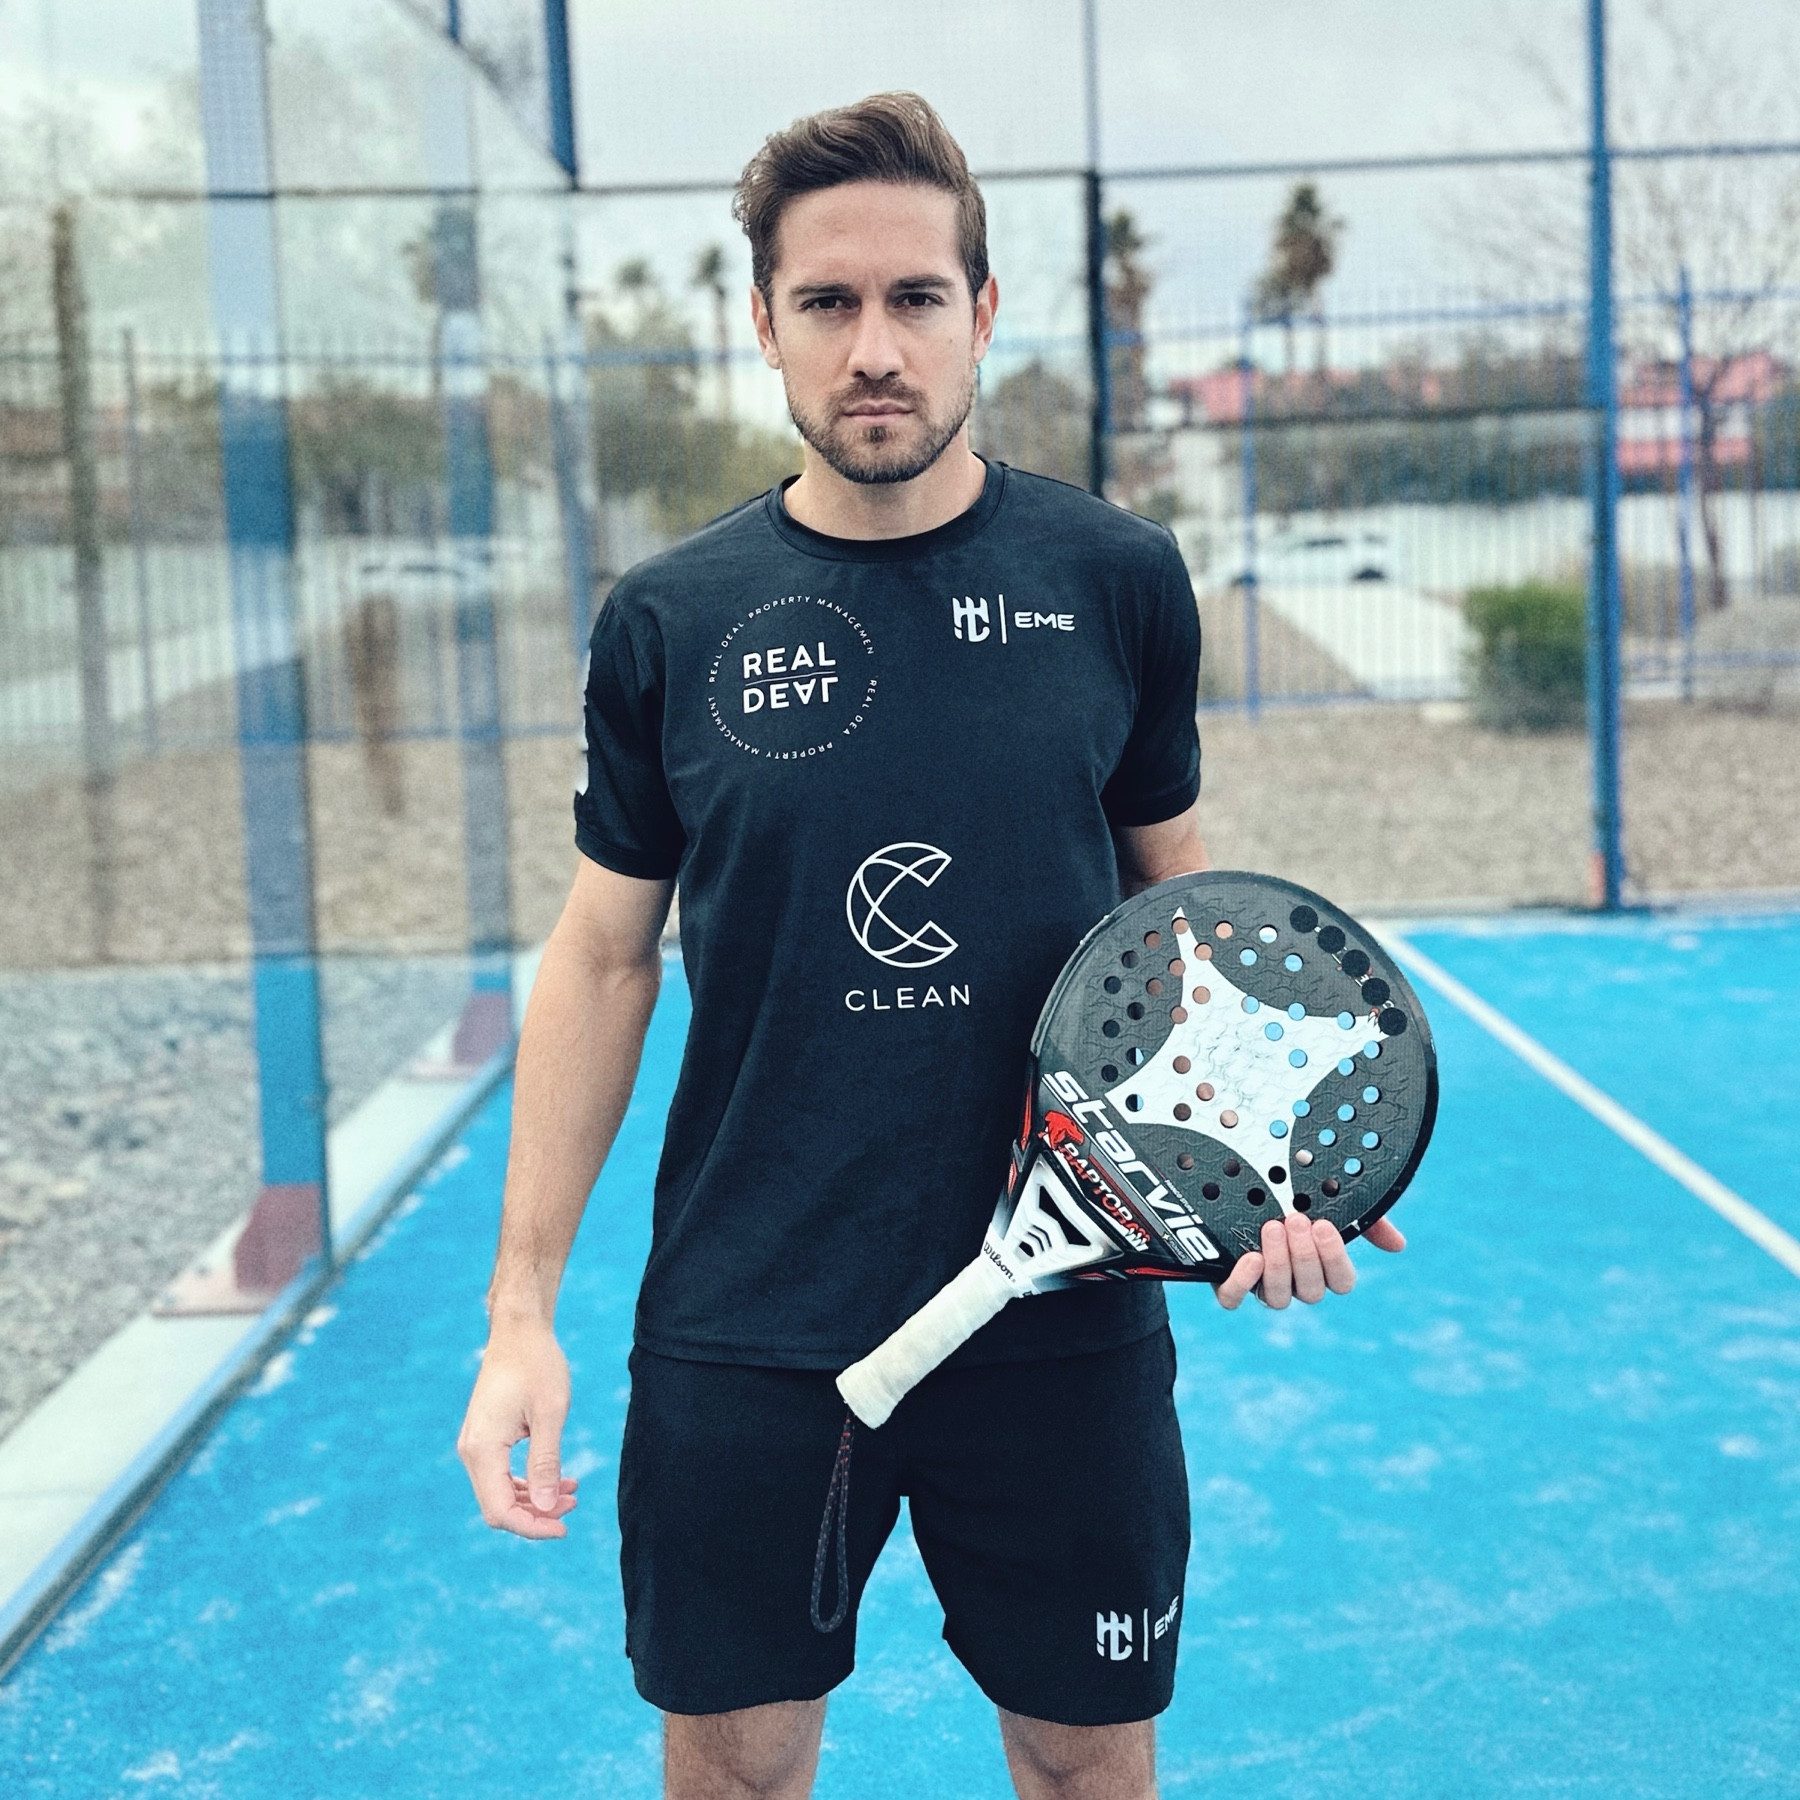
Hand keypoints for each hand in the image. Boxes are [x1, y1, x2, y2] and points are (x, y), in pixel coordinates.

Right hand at [457, 1320, 579, 1538]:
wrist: (519, 1331)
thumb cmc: (537, 1365)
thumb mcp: (550, 1414)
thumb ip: (546, 1463)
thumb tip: (548, 1507)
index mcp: (483, 1449)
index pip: (500, 1510)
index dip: (532, 1526)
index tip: (565, 1527)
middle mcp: (472, 1451)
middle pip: (498, 1506)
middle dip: (536, 1515)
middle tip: (574, 1506)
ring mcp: (476, 1445)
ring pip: (500, 1492)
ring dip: (534, 1500)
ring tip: (573, 1494)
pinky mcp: (486, 1438)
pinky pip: (502, 1474)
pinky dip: (528, 1483)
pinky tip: (559, 1480)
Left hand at [1215, 1212, 1404, 1310]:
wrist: (1238, 1180)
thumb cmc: (1291, 1193)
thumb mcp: (1330, 1198)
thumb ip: (1365, 1219)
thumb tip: (1398, 1245)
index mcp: (1321, 1265)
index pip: (1341, 1282)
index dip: (1334, 1259)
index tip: (1324, 1226)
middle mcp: (1294, 1280)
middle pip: (1311, 1291)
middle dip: (1305, 1256)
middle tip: (1295, 1220)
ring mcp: (1261, 1284)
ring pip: (1278, 1298)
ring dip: (1278, 1265)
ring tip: (1271, 1229)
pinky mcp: (1229, 1281)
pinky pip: (1234, 1299)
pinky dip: (1242, 1283)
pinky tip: (1249, 1259)